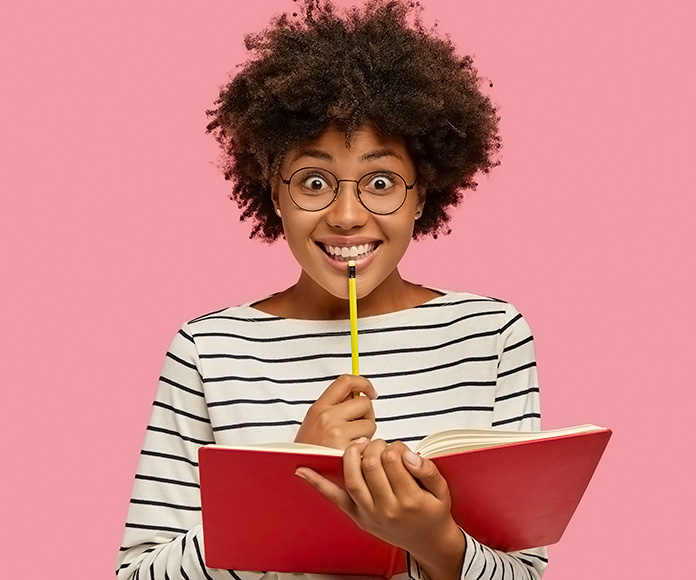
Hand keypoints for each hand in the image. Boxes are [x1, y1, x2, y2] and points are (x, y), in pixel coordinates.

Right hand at [294, 374, 377, 449]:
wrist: (294, 473)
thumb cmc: (308, 450)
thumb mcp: (314, 421)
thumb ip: (335, 406)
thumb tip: (360, 392)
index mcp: (319, 408)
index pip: (346, 381)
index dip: (363, 383)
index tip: (370, 392)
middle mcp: (327, 418)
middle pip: (364, 403)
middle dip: (367, 414)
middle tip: (359, 426)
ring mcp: (337, 434)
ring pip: (370, 424)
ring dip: (367, 434)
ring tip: (352, 443)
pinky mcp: (346, 452)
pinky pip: (369, 444)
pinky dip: (366, 450)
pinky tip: (354, 455)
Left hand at [296, 439, 464, 579]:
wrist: (428, 542)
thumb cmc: (433, 512)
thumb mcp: (442, 490)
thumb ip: (427, 470)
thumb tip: (407, 453)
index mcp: (409, 500)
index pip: (392, 459)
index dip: (393, 445)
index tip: (397, 447)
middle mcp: (386, 508)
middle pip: (370, 465)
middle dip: (373, 446)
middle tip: (379, 444)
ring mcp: (368, 513)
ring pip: (352, 478)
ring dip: (352, 455)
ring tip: (359, 446)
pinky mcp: (357, 516)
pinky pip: (335, 498)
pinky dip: (317, 483)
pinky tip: (302, 470)